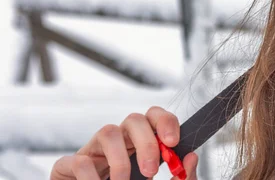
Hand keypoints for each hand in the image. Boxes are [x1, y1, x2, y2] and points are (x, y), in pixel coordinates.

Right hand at [50, 106, 197, 179]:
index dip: (165, 122)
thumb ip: (180, 177)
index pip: (154, 116)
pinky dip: (91, 178)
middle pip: (134, 119)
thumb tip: (192, 157)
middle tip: (151, 171)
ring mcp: (93, 152)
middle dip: (146, 141)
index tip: (173, 142)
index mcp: (140, 143)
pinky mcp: (67, 167)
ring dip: (120, 159)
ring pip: (107, 131)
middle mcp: (118, 141)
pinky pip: (78, 161)